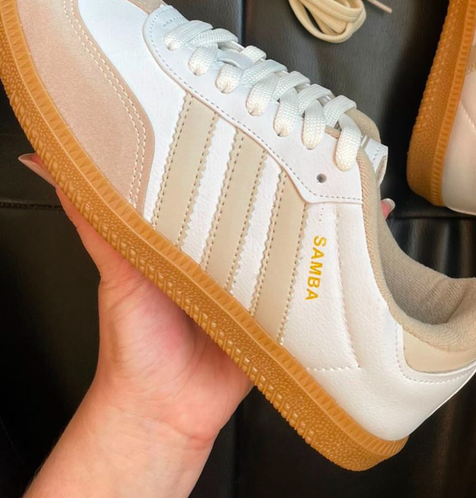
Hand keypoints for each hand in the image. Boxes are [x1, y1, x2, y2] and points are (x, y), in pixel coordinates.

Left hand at [20, 154, 395, 497]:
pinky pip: (321, 279)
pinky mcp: (286, 310)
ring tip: (356, 181)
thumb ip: (96, 221)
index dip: (239, 148)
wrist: (165, 409)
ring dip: (330, 210)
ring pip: (301, 234)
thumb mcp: (117, 269)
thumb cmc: (136, 341)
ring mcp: (263, 276)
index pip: (222, 178)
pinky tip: (369, 240)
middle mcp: (232, 247)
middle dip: (298, 175)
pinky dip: (350, 259)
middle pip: (269, 202)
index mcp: (195, 230)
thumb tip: (56, 167)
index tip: (258, 115)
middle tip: (323, 144)